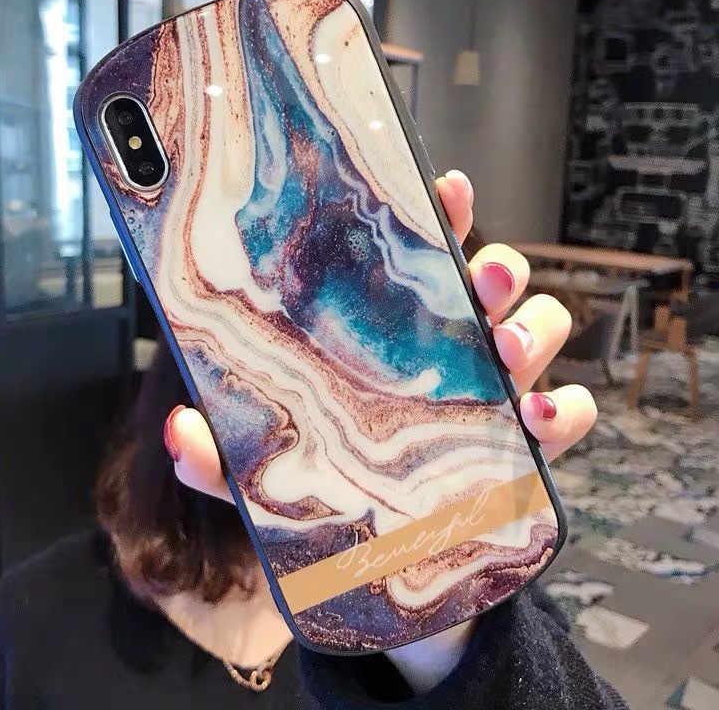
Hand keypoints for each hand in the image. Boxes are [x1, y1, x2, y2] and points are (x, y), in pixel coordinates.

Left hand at [163, 169, 596, 689]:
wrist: (383, 564)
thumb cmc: (331, 492)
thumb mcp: (269, 475)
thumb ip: (225, 457)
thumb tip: (179, 433)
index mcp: (399, 334)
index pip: (425, 257)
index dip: (441, 214)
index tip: (443, 186)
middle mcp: (455, 349)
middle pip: (495, 278)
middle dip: (496, 265)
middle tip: (477, 275)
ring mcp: (499, 391)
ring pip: (541, 327)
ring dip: (533, 328)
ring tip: (505, 353)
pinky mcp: (531, 444)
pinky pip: (570, 414)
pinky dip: (566, 410)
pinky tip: (538, 419)